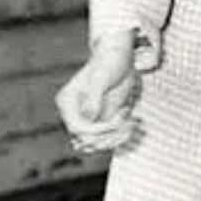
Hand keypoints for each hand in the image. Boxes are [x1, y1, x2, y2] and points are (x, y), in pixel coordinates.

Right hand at [56, 31, 142, 156]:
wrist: (120, 56)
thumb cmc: (109, 61)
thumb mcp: (102, 76)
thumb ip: (94, 97)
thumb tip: (88, 117)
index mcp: (67, 102)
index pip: (77, 128)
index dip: (98, 131)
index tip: (119, 121)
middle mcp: (75, 113)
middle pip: (87, 141)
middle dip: (110, 135)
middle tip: (127, 117)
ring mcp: (89, 118)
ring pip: (97, 144)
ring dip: (116, 138)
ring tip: (132, 122)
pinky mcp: (102, 120)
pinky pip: (108, 139)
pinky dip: (121, 136)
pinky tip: (133, 121)